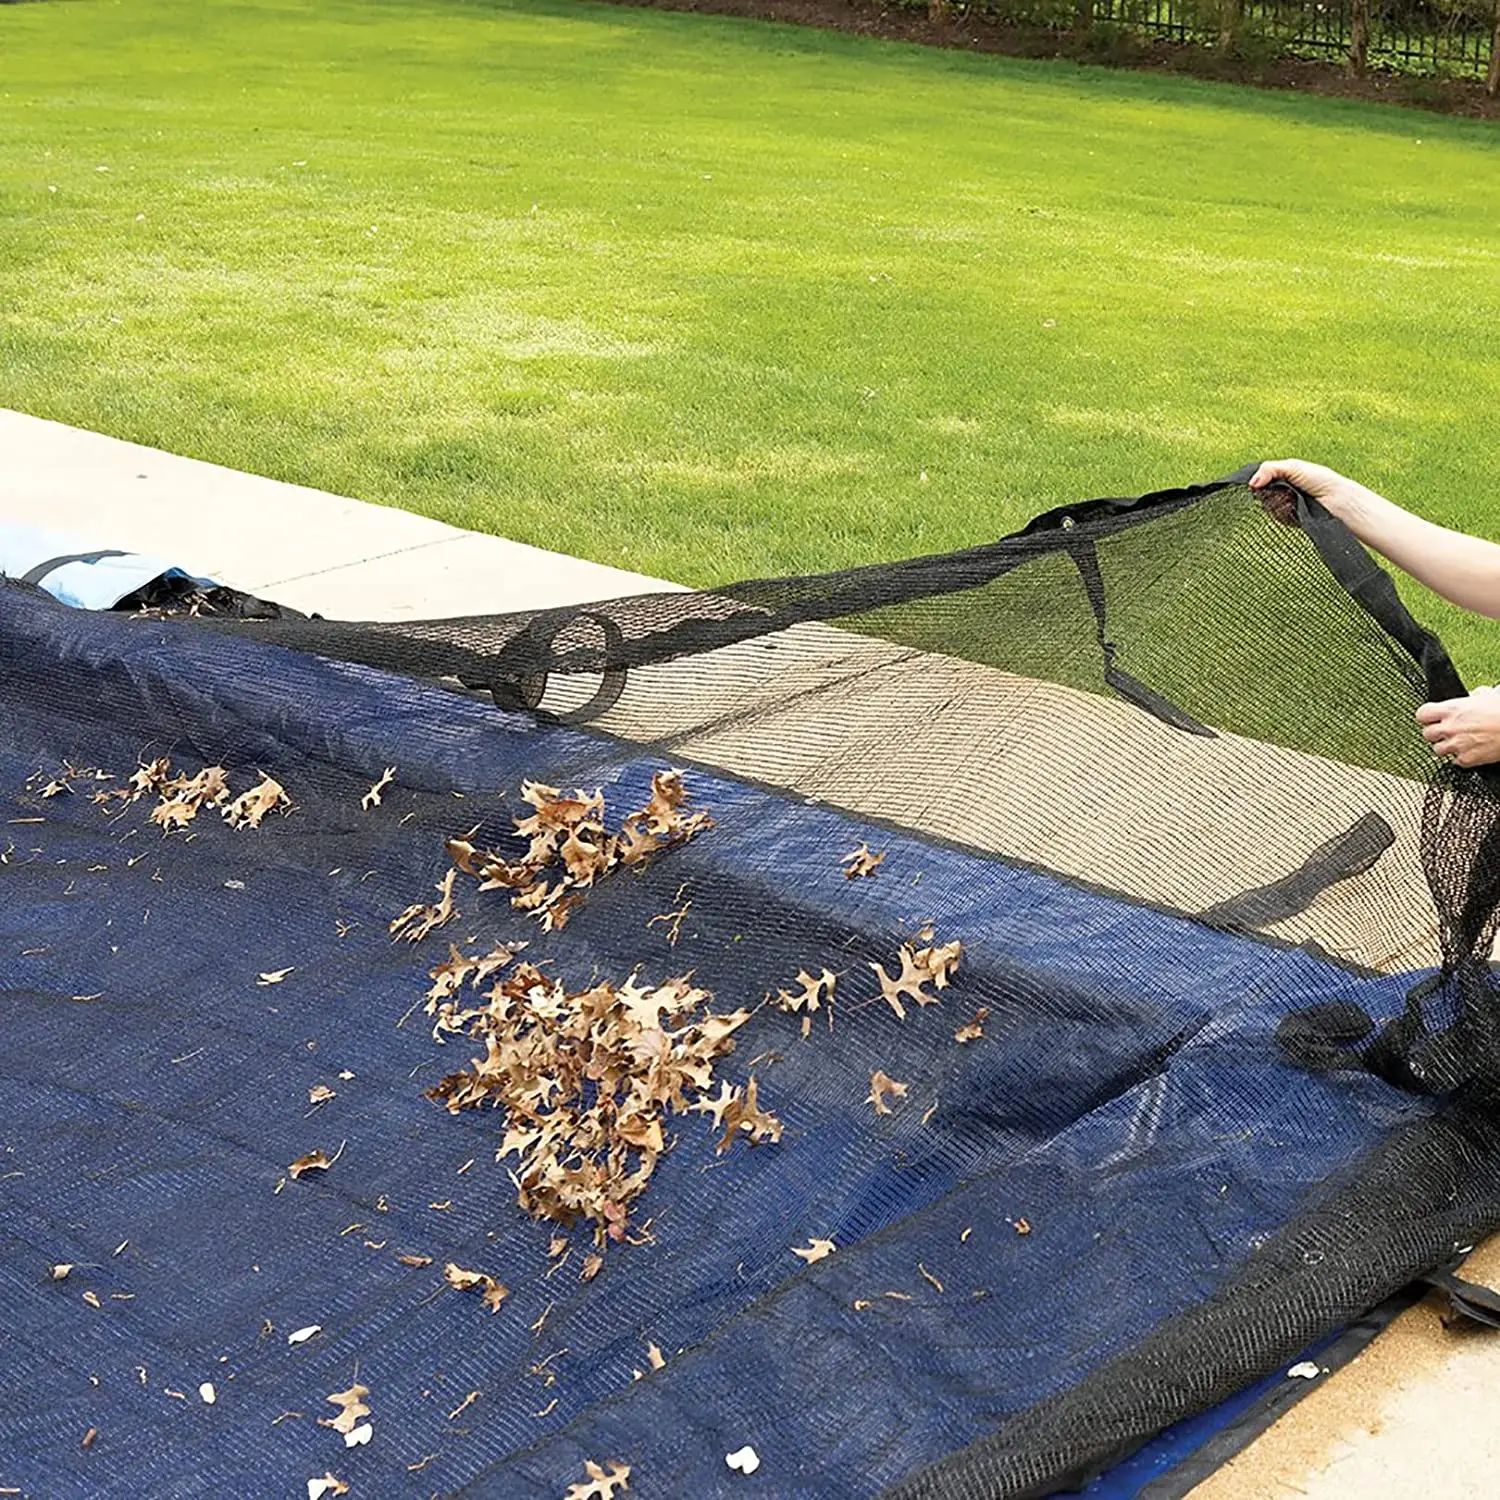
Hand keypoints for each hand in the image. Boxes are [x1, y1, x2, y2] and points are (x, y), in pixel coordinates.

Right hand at [1248, 460, 1367, 524]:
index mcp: (1284, 477)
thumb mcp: (1293, 466)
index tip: (1257, 484)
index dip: (1258, 481)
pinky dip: (1283, 512)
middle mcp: (1282, 491)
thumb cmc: (1320, 480)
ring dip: (1278, 502)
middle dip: (1270, 492)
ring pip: (1268, 506)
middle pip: (1262, 494)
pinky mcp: (1288, 519)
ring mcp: (1285, 506)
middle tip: (1283, 490)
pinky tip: (1294, 509)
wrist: (1337, 501)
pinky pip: (1276, 516)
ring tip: (1293, 499)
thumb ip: (1269, 469)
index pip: (1261, 480)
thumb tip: (1251, 483)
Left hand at [1416, 689, 1499, 767]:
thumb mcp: (1488, 696)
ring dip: (1447, 747)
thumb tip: (1472, 695)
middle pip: (1427, 734)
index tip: (1432, 718)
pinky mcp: (1466, 760)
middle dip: (1436, 733)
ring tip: (1462, 742)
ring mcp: (1456, 745)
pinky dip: (1462, 757)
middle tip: (1448, 731)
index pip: (1422, 714)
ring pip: (1438, 750)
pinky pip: (1455, 761)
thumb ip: (1473, 697)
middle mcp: (1450, 728)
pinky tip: (1473, 750)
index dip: (1427, 717)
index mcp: (1451, 709)